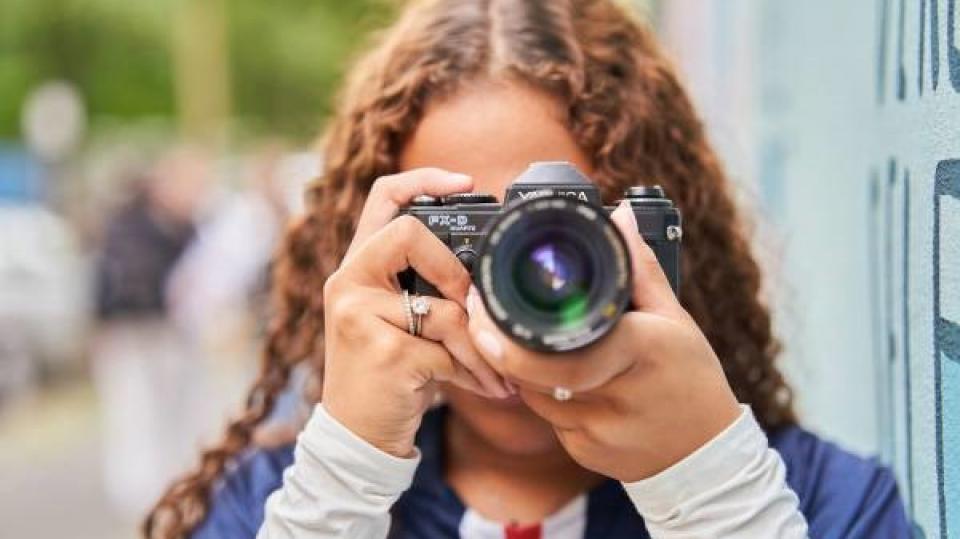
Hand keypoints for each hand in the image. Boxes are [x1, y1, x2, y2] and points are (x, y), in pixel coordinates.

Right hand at [322, 168, 509, 457]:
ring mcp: (360, 316)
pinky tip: (481, 386)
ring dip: (480, 346)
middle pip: (409, 234)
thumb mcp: (397, 320)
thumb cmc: (388, 373)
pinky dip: (474, 372)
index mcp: (356, 267)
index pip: (382, 198)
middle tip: (474, 307)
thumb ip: (425, 287)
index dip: (423, 179)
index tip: (466, 183)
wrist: (357, 434)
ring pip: (445, 308)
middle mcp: (349, 283)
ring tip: (497, 370)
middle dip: (456, 272)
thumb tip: (484, 275)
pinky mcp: (383, 353)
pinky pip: (448, 350)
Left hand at [466, 201, 740, 481]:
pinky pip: (547, 418)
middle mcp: (616, 396)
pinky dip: (545, 395)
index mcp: (640, 352)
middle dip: (500, 344)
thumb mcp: (674, 317)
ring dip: (522, 367)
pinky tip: (562, 381)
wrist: (705, 452)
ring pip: (532, 395)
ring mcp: (597, 431)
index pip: (562, 350)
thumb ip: (639, 268)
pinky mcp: (584, 452)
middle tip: (481, 315)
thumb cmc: (690, 376)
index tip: (484, 307)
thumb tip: (618, 216)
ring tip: (529, 341)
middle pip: (533, 372)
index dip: (512, 338)